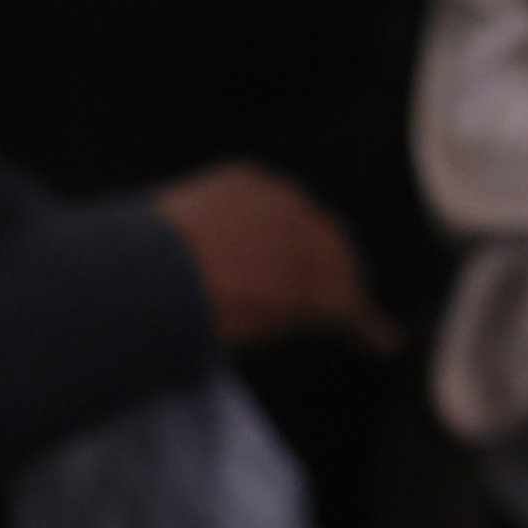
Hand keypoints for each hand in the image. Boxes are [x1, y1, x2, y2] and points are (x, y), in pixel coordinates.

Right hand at [154, 162, 401, 353]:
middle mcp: (286, 203)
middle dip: (327, 263)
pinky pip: (351, 310)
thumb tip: (175, 255)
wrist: (164, 276)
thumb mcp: (167, 228)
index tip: (282, 262)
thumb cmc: (145, 258)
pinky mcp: (321, 290)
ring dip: (347, 295)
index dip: (289, 242)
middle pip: (324, 235)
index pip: (285, 211)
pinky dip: (368, 329)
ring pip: (342, 271)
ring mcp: (309, 245)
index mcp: (247, 184)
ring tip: (354, 321)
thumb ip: (189, 236)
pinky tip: (382, 343)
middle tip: (321, 293)